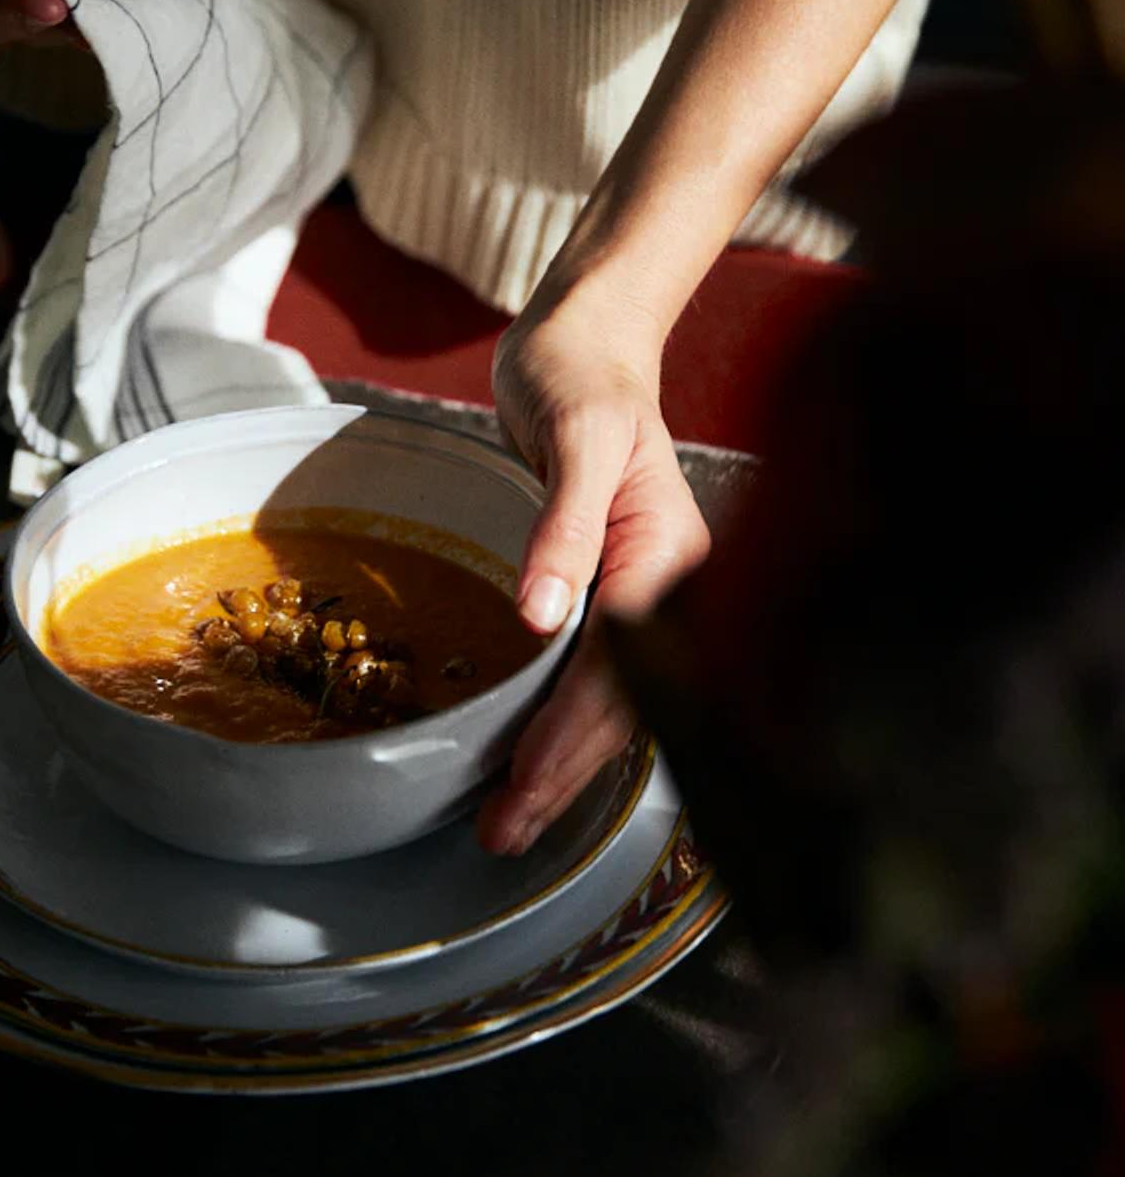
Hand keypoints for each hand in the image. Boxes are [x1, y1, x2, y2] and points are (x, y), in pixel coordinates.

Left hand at [481, 278, 709, 853]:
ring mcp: (649, 592)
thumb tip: (543, 616)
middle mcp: (672, 585)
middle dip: (565, 774)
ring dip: (565, 763)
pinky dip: (567, 723)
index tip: (524, 786)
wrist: (587, 342)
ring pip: (616, 701)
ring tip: (511, 819)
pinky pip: (601, 673)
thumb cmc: (582, 377)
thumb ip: (562, 527)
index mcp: (670, 555)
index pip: (622, 670)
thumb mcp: (575, 436)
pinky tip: (536, 759)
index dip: (571, 737)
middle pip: (625, 705)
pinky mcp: (620, 590)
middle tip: (503, 834)